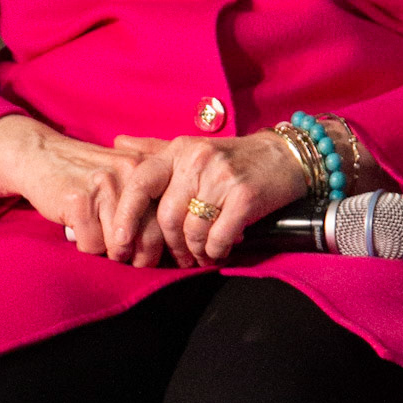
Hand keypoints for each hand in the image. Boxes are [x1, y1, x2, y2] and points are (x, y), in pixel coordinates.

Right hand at [0, 115, 162, 257]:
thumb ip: (147, 202)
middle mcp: (131, 174)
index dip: (160, 247)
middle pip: (149, 239)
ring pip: (120, 246)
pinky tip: (76, 227)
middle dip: (136, 258)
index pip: (168, 222)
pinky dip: (84, 243)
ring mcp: (105, 186)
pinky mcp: (80, 201)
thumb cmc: (85, 175)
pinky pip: (92, 245)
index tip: (147, 254)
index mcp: (148, 169)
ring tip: (95, 233)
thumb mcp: (123, 177)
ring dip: (106, 250)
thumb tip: (170, 250)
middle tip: (121, 254)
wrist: (39, 154)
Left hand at [109, 129, 308, 268]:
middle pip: (166, 216)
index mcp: (178, 150)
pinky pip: (218, 236)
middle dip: (169, 246)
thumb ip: (154, 149)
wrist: (284, 157)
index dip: (126, 216)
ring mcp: (221, 177)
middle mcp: (197, 159)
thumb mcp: (192, 148)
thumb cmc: (232, 158)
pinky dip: (215, 251)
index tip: (120, 244)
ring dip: (194, 252)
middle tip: (178, 258)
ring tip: (200, 256)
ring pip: (192, 230)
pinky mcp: (245, 195)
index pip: (140, 182)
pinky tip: (219, 251)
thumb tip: (118, 144)